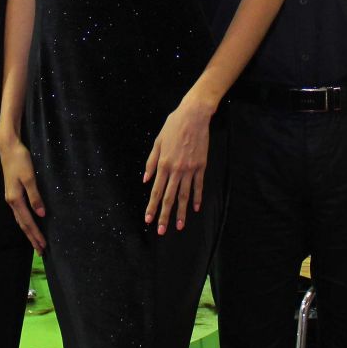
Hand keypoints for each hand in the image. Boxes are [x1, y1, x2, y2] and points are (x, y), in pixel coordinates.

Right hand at [0, 131, 46, 252]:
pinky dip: (25, 222)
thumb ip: (35, 197)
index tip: (43, 245)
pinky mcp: (13, 193)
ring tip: (35, 242)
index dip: (36, 234)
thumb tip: (41, 214)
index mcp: (15, 199)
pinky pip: (19, 213)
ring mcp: (11, 198)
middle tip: (40, 250)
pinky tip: (29, 223)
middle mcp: (11, 201)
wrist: (8, 148)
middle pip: (23, 224)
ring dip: (28, 231)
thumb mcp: (30, 177)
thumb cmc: (20, 160)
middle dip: (32, 238)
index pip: (28, 222)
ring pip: (20, 220)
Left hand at [143, 98, 211, 234]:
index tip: (149, 219)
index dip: (152, 207)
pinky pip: (198, 186)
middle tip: (162, 231)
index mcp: (163, 164)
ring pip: (184, 195)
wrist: (194, 116)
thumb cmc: (173, 126)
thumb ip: (151, 162)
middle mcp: (176, 170)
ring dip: (181, 212)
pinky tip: (195, 208)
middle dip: (164, 215)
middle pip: (169, 197)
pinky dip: (196, 198)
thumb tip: (146, 180)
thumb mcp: (157, 142)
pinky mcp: (201, 166)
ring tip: (179, 226)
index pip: (156, 191)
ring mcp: (190, 169)